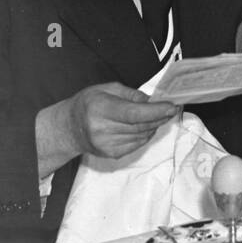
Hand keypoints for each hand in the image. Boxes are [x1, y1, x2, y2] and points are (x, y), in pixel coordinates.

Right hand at [62, 82, 180, 159]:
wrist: (69, 128)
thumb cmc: (88, 104)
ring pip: (143, 135)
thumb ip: (132, 94)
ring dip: (154, 125)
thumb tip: (153, 101)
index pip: (134, 113)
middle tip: (171, 108)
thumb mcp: (107, 89)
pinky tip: (143, 126)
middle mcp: (102, 129)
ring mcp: (107, 144)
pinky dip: (146, 134)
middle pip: (141, 126)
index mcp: (100, 109)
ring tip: (156, 115)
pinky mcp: (112, 154)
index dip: (156, 111)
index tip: (172, 106)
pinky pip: (138, 144)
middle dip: (161, 117)